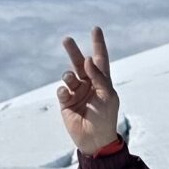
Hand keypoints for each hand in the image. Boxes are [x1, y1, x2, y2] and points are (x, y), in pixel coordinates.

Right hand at [57, 26, 122, 153]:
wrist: (95, 139)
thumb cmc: (105, 117)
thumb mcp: (107, 96)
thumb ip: (99, 77)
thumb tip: (88, 60)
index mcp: (102, 81)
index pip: (100, 59)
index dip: (98, 44)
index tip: (95, 29)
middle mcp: (89, 84)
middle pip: (80, 63)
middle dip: (73, 51)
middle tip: (66, 39)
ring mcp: (77, 92)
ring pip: (69, 76)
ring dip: (68, 75)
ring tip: (70, 80)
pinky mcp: (66, 102)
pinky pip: (61, 90)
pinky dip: (63, 90)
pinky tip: (66, 95)